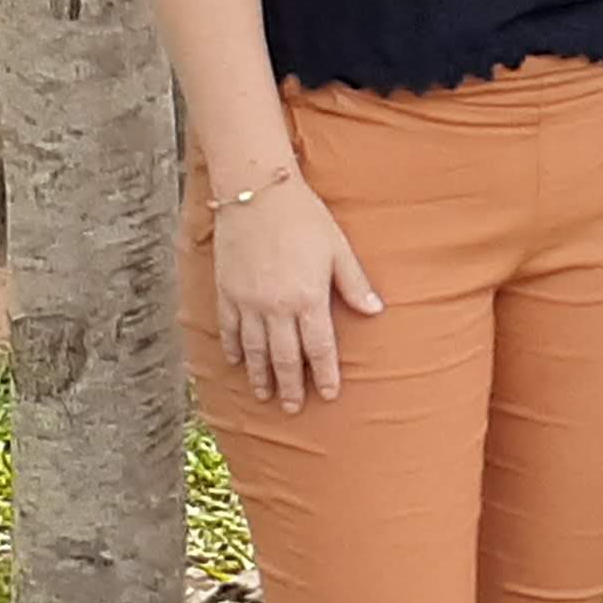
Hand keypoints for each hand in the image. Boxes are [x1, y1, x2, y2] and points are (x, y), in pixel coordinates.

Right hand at [207, 175, 382, 413]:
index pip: (319, 348)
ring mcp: (247, 302)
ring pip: (253, 349)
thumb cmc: (305, 218)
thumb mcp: (339, 249)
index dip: (325, 374)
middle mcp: (276, 308)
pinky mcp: (226, 291)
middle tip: (293, 409)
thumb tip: (376, 311)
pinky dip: (232, 349)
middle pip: (284, 357)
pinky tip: (236, 362)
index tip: (329, 395)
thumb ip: (355, 284)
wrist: (257, 193)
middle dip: (291, 386)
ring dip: (260, 375)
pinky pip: (229, 329)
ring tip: (266, 395)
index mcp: (308, 299)